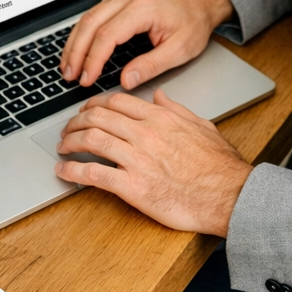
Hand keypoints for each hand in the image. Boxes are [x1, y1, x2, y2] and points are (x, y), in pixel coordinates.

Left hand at [55, 89, 252, 234]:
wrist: (229, 195)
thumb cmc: (219, 166)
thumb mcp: (201, 126)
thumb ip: (177, 109)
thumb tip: (160, 96)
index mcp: (161, 118)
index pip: (117, 102)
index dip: (95, 104)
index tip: (86, 110)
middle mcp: (145, 134)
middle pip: (98, 117)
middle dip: (76, 121)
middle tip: (68, 128)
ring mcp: (137, 159)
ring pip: (91, 140)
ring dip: (70, 142)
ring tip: (62, 147)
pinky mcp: (132, 187)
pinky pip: (93, 174)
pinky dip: (72, 171)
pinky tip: (63, 172)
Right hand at [60, 0, 233, 89]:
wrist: (201, 0)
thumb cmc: (193, 22)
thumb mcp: (180, 49)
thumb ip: (152, 65)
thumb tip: (126, 81)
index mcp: (143, 8)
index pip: (108, 35)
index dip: (93, 60)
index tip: (87, 79)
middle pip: (91, 23)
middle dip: (76, 52)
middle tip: (70, 76)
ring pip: (88, 17)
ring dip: (74, 43)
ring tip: (68, 67)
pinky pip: (94, 14)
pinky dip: (82, 34)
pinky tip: (77, 50)